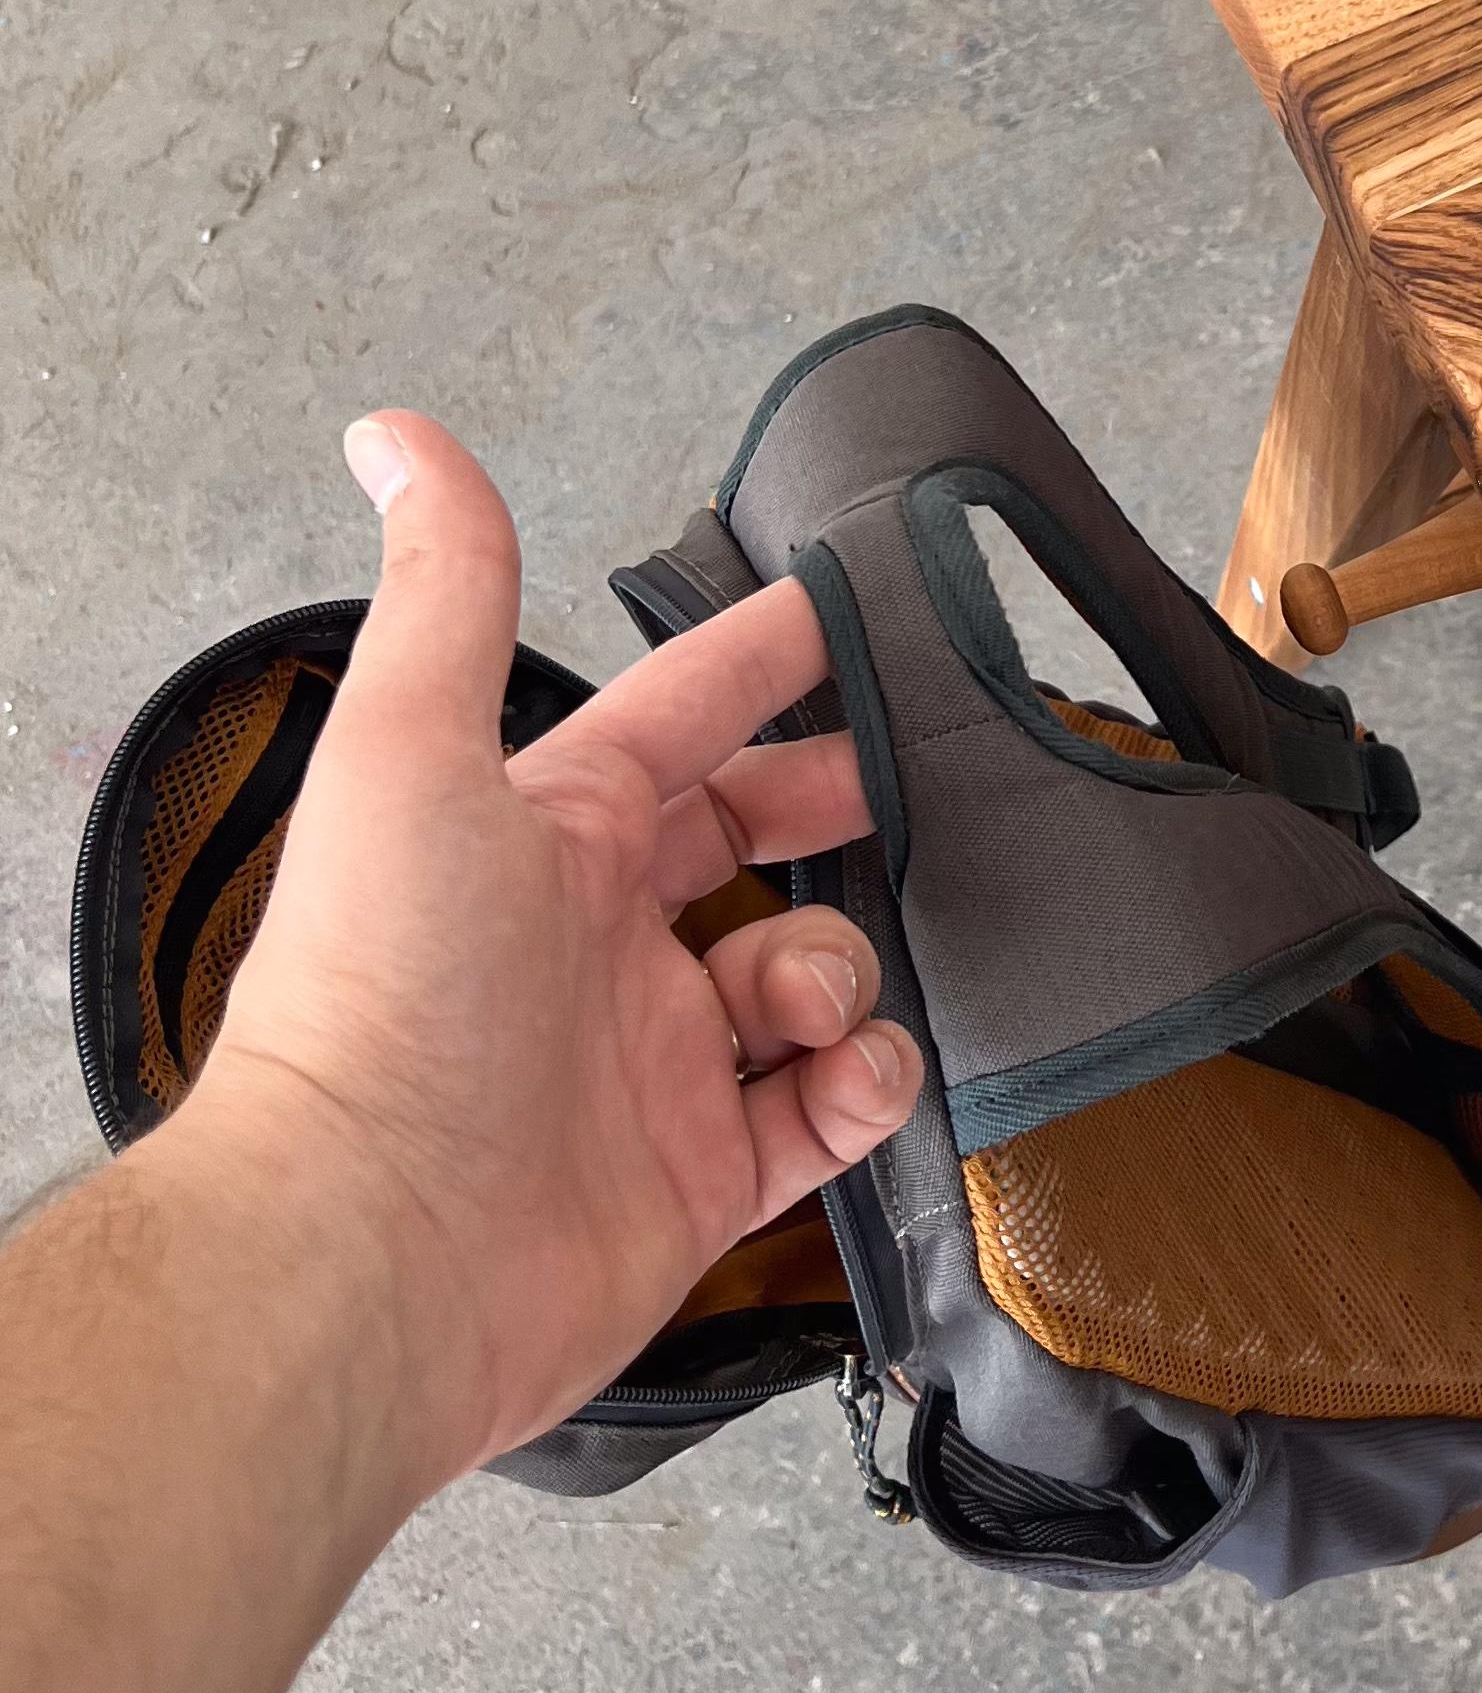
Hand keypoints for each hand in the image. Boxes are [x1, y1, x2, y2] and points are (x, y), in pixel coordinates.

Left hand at [171, 408, 916, 1488]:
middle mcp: (598, 945)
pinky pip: (826, 1114)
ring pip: (805, 976)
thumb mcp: (411, 756)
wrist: (369, 1256)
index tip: (838, 614)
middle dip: (831, 806)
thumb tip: (398, 436)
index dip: (757, 664)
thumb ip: (449, 595)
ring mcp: (653, 1064)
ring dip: (840, 964)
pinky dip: (864, 1086)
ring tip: (808, 994)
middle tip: (900, 789)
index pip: (678, 722)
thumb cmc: (378, 1001)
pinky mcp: (698, 1180)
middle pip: (755, 842)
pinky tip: (846, 1074)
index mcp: (546, 839)